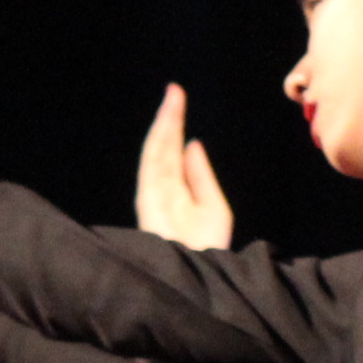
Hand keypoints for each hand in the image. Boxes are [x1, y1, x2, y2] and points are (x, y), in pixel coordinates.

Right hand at [134, 84, 235, 249]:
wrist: (201, 272)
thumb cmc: (207, 246)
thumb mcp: (212, 206)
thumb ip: (200, 176)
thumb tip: (193, 144)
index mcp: (174, 191)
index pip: (172, 152)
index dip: (175, 126)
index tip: (179, 99)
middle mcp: (160, 190)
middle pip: (162, 147)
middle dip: (168, 119)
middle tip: (175, 90)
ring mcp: (153, 195)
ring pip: (155, 152)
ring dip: (164, 125)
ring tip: (172, 100)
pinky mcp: (150, 201)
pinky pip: (152, 167)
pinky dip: (159, 145)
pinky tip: (166, 127)